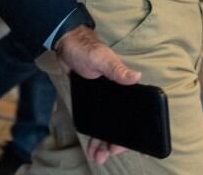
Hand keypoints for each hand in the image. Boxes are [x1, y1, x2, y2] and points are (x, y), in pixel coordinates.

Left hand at [54, 26, 142, 164]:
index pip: (136, 114)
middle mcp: (119, 97)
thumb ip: (116, 69)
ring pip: (109, 127)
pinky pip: (97, 124)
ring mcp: (105, 101)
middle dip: (117, 142)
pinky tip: (92, 147)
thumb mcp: (101, 58)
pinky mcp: (94, 103)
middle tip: (109, 153)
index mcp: (126, 87)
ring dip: (104, 143)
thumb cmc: (86, 49)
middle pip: (122, 125)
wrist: (65, 45)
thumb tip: (136, 76)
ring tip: (98, 157)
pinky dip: (95, 136)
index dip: (136, 132)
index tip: (136, 147)